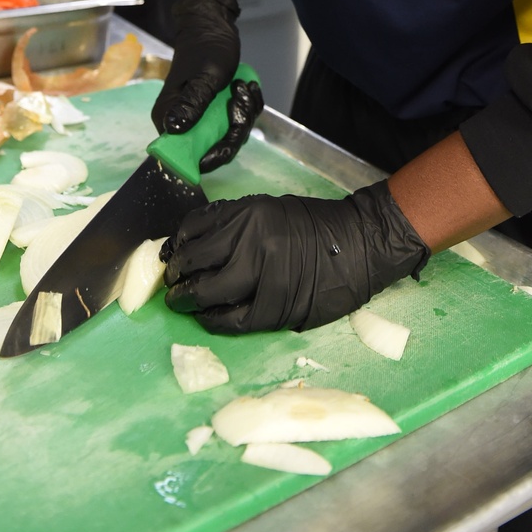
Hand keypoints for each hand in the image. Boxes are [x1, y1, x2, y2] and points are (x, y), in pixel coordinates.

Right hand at [151, 0, 262, 171]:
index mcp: (169, 118)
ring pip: (228, 136)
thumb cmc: (207, 48)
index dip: (214, 153)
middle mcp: (180, 124)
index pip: (187, 156)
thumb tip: (173, 129)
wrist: (214, 26)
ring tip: (243, 86)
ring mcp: (198, 119)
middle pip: (213, 148)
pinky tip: (246, 86)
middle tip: (240, 95)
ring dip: (243, 113)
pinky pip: (234, 123)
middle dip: (235, 126)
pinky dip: (246, 108)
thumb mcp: (206, 76)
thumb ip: (193, 104)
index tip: (233, 130)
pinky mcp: (213, 113)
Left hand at [161, 179, 430, 333]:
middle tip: (172, 284)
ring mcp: (263, 274)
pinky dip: (213, 321)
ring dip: (188, 300)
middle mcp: (251, 239)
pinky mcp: (276, 306)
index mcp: (249, 213)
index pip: (196, 229)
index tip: (171, 255)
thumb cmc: (315, 226)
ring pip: (209, 292)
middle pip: (196, 261)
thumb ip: (236, 224)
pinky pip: (233, 319)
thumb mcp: (271, 210)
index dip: (177, 245)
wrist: (360, 245)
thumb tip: (195, 245)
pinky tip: (207, 318)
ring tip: (181, 303)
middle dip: (177, 276)